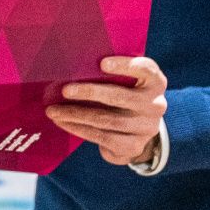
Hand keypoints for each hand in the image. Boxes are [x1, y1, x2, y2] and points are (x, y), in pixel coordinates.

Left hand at [46, 56, 167, 166]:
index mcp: (155, 82)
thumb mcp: (126, 83)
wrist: (137, 131)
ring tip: (54, 111)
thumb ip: (111, 74)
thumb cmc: (125, 96)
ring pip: (107, 120)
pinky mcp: (134, 146)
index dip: (124, 65)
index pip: (145, 69)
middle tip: (65, 90)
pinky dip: (79, 129)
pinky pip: (102, 137)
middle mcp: (156, 104)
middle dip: (89, 92)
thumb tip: (73, 66)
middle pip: (120, 97)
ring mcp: (147, 127)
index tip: (102, 63)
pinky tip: (63, 122)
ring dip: (76, 114)